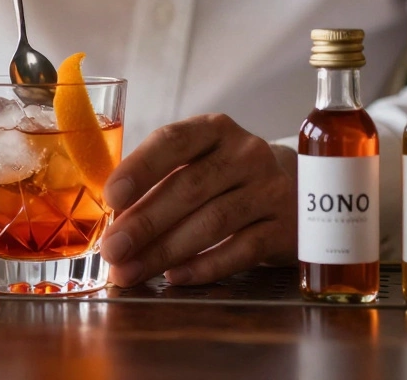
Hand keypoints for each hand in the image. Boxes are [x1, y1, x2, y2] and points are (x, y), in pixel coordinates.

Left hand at [100, 114, 297, 286]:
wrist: (295, 192)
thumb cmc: (226, 177)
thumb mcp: (197, 162)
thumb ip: (157, 181)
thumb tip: (111, 220)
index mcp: (214, 129)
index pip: (173, 140)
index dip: (139, 168)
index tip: (111, 197)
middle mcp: (246, 153)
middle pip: (189, 187)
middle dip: (145, 222)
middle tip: (112, 250)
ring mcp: (269, 189)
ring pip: (213, 221)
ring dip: (166, 250)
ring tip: (131, 271)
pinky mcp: (284, 227)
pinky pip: (242, 250)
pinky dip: (204, 266)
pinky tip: (174, 277)